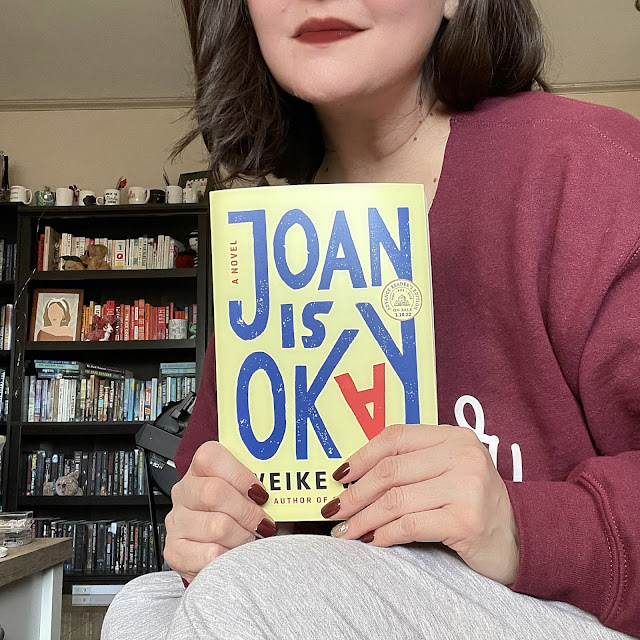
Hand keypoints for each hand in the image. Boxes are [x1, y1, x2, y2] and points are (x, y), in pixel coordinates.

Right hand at [164, 441, 276, 583]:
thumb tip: (287, 483)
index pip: (210, 457)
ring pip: (215, 526)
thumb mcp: (253, 495)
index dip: (240, 475)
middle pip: (214, 492)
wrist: (229, 557)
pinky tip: (235, 555)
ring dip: (243, 537)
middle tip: (264, 524)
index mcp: (201, 470)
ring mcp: (177, 521)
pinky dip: (230, 557)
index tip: (261, 493)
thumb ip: (264, 485)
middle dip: (247, 512)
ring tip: (252, 541)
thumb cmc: (244, 519)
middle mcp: (185, 492)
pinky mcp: (175, 551)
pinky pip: (208, 554)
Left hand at [322, 424, 518, 584]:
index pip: (396, 437)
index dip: (361, 456)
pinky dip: (384, 534)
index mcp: (454, 436)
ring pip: (396, 499)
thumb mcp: (448, 470)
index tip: (338, 475)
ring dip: (363, 518)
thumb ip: (412, 464)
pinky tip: (373, 541)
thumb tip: (352, 476)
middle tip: (333, 510)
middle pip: (391, 469)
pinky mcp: (466, 520)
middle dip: (355, 493)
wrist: (519, 538)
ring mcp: (467, 486)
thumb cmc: (472, 502)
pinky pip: (410, 525)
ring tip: (346, 531)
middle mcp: (462, 455)